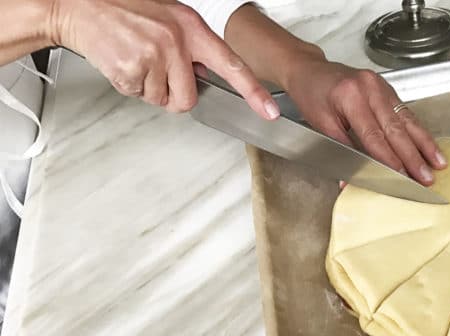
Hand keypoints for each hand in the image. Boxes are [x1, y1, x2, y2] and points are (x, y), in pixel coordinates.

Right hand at [49, 0, 278, 118]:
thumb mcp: (169, 19)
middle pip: (189, 98)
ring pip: (163, 100)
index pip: (232, 65)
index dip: (253, 91)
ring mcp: (152, 57)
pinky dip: (130, 85)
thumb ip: (192, 46)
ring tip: (136, 59)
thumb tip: (205, 73)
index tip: (269, 111)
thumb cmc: (125, 10)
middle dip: (174, 96)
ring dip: (149, 88)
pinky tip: (123, 61)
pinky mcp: (130, 70)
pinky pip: (139, 96)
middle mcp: (176, 42)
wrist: (79, 7)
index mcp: (191, 28)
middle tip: (157, 74)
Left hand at [283, 57, 446, 184]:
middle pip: (396, 129)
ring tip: (438, 163)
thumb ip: (340, 150)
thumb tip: (352, 179)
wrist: (309, 69)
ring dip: (424, 144)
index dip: (389, 159)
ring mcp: (381, 86)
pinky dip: (419, 132)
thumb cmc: (311, 95)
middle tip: (426, 176)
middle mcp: (370, 88)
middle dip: (413, 156)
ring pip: (408, 120)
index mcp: (351, 97)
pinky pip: (406, 112)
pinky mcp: (387, 89)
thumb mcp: (319, 124)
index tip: (402, 177)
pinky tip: (429, 146)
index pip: (374, 135)